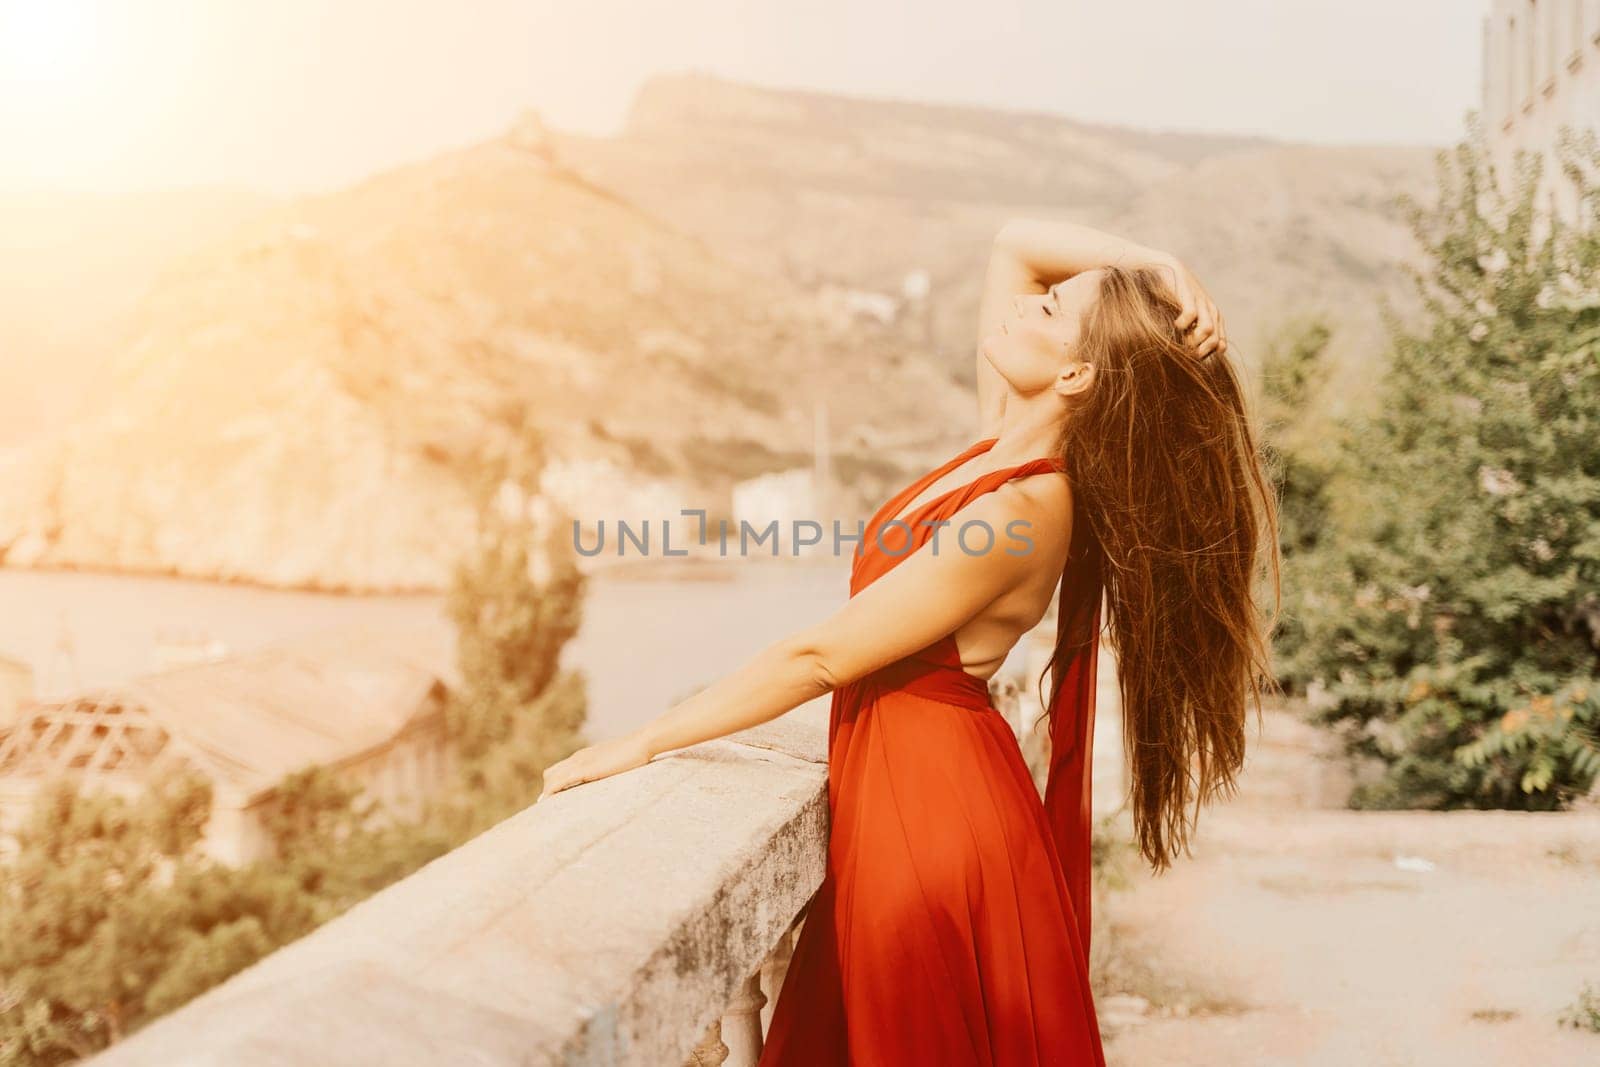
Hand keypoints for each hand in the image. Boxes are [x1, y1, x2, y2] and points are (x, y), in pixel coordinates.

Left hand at [536, 732, 653, 801]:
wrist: (641, 742)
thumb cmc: (634, 753)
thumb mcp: (615, 760)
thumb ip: (607, 767)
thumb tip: (609, 775)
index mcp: (585, 755)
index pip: (560, 769)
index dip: (554, 783)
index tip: (552, 798)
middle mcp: (578, 757)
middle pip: (551, 773)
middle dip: (547, 790)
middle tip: (549, 806)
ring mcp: (581, 762)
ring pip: (552, 777)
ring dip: (547, 793)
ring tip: (546, 808)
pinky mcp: (585, 770)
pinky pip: (561, 781)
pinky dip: (552, 791)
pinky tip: (548, 801)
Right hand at [1149, 254, 1226, 359]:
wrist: (1167, 268)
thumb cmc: (1174, 296)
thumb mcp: (1187, 316)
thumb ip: (1193, 333)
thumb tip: (1192, 354)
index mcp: (1214, 318)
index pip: (1220, 346)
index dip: (1206, 354)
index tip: (1189, 353)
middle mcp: (1211, 311)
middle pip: (1214, 342)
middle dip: (1199, 350)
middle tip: (1183, 348)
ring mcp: (1201, 303)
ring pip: (1207, 330)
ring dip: (1192, 339)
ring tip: (1180, 336)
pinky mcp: (1188, 295)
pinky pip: (1191, 315)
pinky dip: (1183, 324)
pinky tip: (1175, 323)